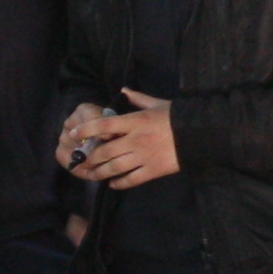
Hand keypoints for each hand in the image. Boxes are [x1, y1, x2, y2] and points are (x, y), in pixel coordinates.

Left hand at [61, 94, 181, 189]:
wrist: (199, 134)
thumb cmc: (177, 117)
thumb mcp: (158, 103)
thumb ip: (138, 98)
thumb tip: (124, 89)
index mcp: (134, 121)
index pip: (103, 124)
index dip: (85, 129)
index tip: (73, 133)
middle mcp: (135, 140)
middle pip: (105, 151)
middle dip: (91, 158)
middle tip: (83, 161)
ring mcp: (143, 157)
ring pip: (114, 168)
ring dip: (100, 173)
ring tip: (93, 175)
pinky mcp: (152, 171)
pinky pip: (130, 179)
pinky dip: (119, 183)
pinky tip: (113, 183)